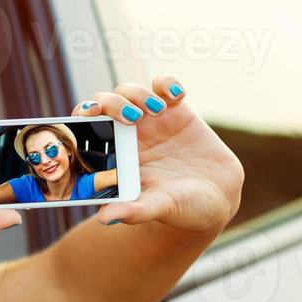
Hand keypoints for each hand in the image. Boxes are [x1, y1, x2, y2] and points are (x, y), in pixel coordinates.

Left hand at [74, 75, 243, 233]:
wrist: (218, 199)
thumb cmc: (182, 207)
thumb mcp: (159, 208)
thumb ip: (134, 211)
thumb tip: (103, 219)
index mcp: (115, 154)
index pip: (87, 127)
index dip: (83, 115)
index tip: (89, 114)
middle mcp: (128, 134)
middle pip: (105, 102)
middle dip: (111, 102)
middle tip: (131, 116)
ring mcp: (152, 120)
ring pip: (131, 91)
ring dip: (138, 94)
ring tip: (157, 110)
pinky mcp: (177, 110)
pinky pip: (165, 86)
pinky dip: (167, 83)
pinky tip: (176, 95)